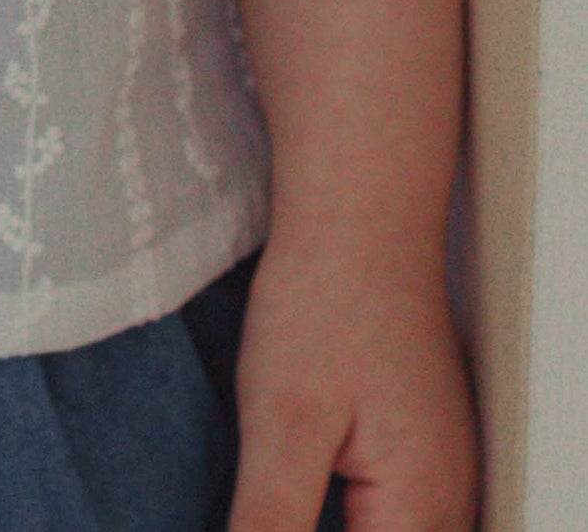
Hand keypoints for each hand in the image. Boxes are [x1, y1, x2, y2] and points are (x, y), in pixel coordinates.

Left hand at [230, 223, 479, 531]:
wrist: (361, 215)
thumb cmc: (325, 303)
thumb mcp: (282, 427)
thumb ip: (271, 525)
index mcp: (421, 512)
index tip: (265, 511)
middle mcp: (450, 503)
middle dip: (312, 528)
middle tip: (269, 494)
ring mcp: (445, 474)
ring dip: (326, 521)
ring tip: (282, 488)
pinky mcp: (426, 449)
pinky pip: (397, 513)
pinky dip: (353, 516)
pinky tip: (307, 498)